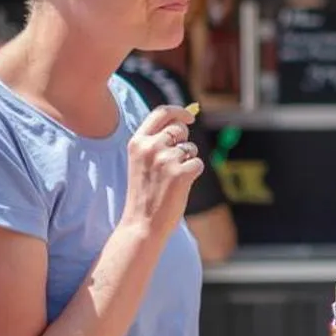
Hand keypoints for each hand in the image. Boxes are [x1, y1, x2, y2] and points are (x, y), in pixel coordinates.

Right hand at [122, 104, 202, 236]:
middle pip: (179, 129)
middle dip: (184, 142)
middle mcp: (150, 146)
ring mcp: (166, 159)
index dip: (179, 112)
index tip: (190, 117)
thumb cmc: (145, 193)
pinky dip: (193, 174)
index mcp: (137, 142)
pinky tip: (179, 187)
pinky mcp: (182, 173)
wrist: (142, 223)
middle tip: (175, 163)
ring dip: (187, 161)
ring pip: (191, 148)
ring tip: (171, 179)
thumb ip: (157, 141)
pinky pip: (198, 163)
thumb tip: (184, 122)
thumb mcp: (142, 161)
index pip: (161, 113)